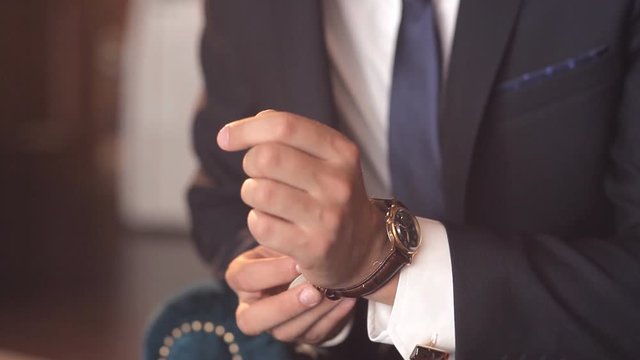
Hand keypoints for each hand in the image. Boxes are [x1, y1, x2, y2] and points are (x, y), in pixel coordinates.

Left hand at [217, 111, 387, 290]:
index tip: (225, 138)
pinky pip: (261, 225)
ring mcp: (328, 217)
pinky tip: (273, 224)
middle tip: (257, 174)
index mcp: (341, 152)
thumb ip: (288, 134)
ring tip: (265, 200)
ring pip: (259, 191)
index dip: (247, 129)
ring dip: (251, 194)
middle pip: (266, 157)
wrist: (362, 247)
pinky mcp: (314, 248)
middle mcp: (339, 183)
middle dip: (249, 164)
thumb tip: (240, 130)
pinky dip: (257, 222)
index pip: (285, 126)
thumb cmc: (328, 193)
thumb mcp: (324, 157)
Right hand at [225, 246, 355, 342]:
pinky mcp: (301, 335)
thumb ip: (284, 234)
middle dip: (284, 306)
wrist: (318, 264)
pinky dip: (332, 317)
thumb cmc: (294, 245)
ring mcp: (275, 325)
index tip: (297, 260)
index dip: (269, 272)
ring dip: (313, 313)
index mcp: (243, 277)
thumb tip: (292, 220)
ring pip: (284, 332)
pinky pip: (314, 334)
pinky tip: (346, 300)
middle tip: (313, 291)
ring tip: (335, 293)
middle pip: (250, 320)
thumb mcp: (285, 239)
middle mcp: (252, 305)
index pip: (242, 278)